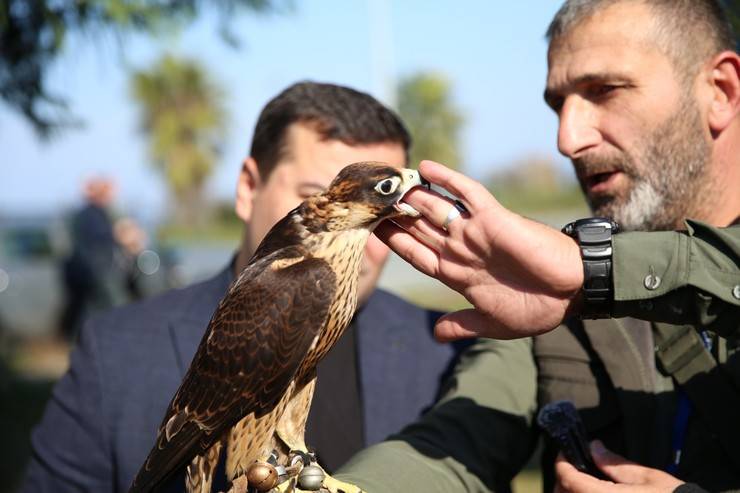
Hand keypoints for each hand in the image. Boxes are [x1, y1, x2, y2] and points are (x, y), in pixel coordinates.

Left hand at [375, 160, 583, 339]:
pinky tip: (425, 167)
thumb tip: (434, 335)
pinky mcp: (494, 218)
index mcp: (457, 273)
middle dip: (395, 215)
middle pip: (418, 227)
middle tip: (370, 199)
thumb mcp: (492, 323)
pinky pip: (466, 193)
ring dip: (411, 196)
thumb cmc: (536, 307)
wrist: (570, 293)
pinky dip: (447, 179)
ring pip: (435, 208)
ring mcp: (475, 232)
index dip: (394, 242)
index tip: (370, 231)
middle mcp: (461, 248)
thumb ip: (462, 324)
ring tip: (387, 182)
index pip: (416, 253)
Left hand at [555, 441, 683, 492]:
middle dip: (564, 480)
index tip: (566, 452)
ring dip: (570, 492)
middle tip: (574, 466)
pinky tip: (592, 492)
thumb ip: (615, 463)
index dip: (562, 463)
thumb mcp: (646, 478)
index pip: (568, 479)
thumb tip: (594, 447)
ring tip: (583, 481)